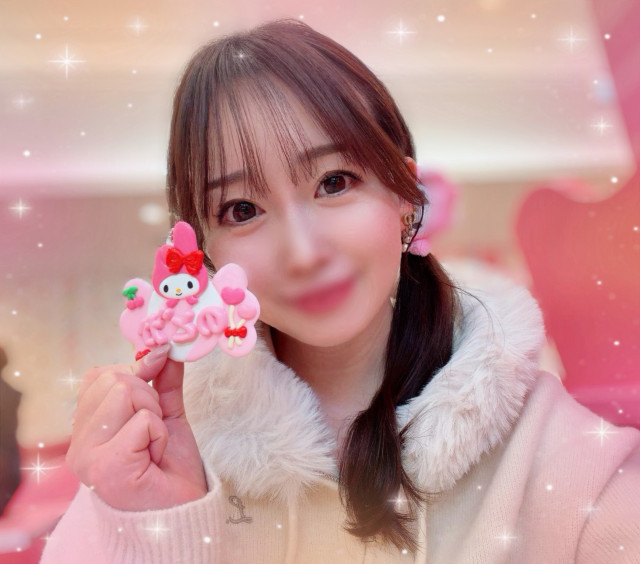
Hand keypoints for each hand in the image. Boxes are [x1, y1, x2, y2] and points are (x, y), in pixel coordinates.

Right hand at [66, 345, 206, 510]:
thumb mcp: (166, 414)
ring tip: (153, 445)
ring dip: (153, 415)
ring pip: (126, 392)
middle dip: (148, 397)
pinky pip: (142, 420)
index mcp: (88, 427)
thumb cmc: (170, 467)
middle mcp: (79, 441)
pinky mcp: (105, 465)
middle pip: (114, 378)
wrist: (181, 511)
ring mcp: (88, 454)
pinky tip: (154, 457)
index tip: (154, 384)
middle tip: (153, 432)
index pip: (99, 375)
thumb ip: (162, 380)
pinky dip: (159, 434)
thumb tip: (165, 347)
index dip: (134, 370)